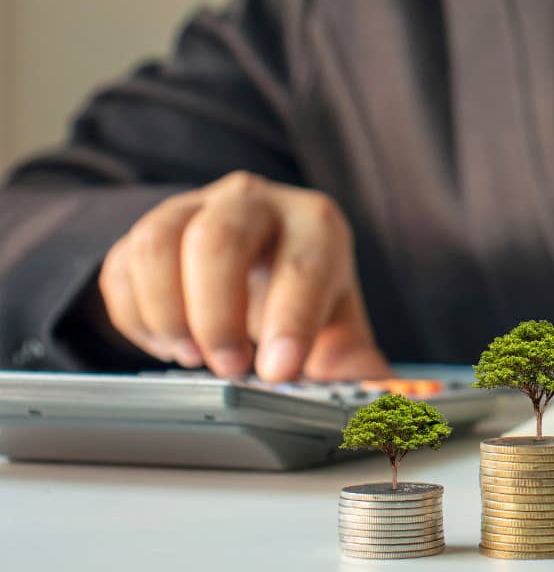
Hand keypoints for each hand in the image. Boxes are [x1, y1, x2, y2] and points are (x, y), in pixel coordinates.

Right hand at [98, 171, 389, 381]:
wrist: (253, 262)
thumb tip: (382, 402)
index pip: (304, 264)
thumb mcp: (336, 323)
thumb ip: (356, 363)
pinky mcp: (143, 230)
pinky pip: (120, 268)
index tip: (279, 373)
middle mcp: (253, 201)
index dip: (290, 320)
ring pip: (157, 245)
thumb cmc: (300, 294)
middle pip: (218, 241)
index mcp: (314, 223)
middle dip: (217, 315)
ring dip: (167, 314)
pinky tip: (167, 343)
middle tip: (227, 370)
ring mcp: (191, 207)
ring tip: (192, 358)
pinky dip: (137, 317)